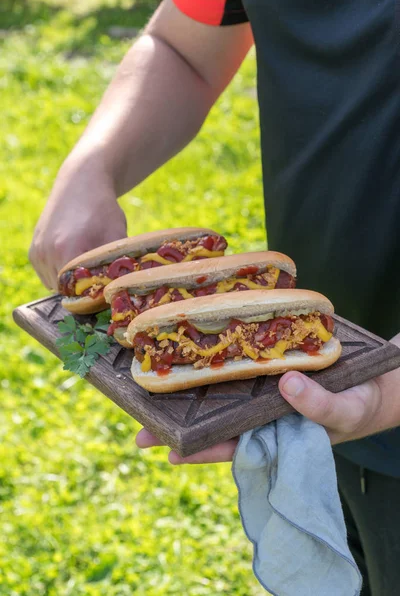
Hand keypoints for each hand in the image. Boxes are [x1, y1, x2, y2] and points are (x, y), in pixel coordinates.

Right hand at [29, 154, 126, 289]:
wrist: (81, 184)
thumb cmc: (103, 211)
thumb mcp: (117, 237)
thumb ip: (117, 265)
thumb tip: (122, 289)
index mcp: (68, 251)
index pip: (79, 291)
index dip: (93, 294)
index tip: (104, 288)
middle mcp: (48, 253)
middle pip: (66, 290)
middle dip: (82, 289)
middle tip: (97, 279)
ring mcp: (38, 252)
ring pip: (55, 284)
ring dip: (69, 281)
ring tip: (85, 265)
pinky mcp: (33, 251)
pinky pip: (46, 275)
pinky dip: (59, 274)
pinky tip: (72, 259)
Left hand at [136, 372, 383, 463]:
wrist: (378, 380)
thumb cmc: (362, 403)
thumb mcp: (345, 410)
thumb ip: (318, 405)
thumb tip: (285, 386)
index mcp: (277, 433)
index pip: (233, 446)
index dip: (201, 451)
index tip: (168, 453)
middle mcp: (262, 413)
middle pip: (214, 422)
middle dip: (179, 427)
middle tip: (139, 430)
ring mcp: (263, 390)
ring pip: (220, 395)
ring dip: (189, 392)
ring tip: (152, 391)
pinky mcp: (269, 366)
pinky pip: (239, 367)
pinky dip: (218, 363)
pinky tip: (195, 352)